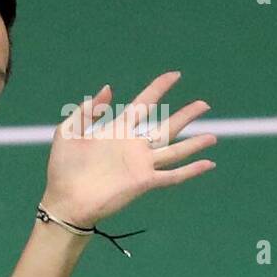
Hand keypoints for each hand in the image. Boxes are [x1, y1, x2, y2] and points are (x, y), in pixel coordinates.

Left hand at [41, 72, 217, 227]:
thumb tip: (107, 89)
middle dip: (185, 116)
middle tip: (204, 104)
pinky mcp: (144, 182)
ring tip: (212, 136)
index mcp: (117, 130)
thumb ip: (87, 111)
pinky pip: (173, 175)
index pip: (144, 104)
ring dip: (194, 143)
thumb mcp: (69, 131)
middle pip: (166, 126)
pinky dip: (191, 170)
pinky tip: (208, 164)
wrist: (65, 201)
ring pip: (174, 149)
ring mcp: (141, 164)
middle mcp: (134, 145)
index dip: (159, 88)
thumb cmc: (63, 167)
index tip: (175, 75)